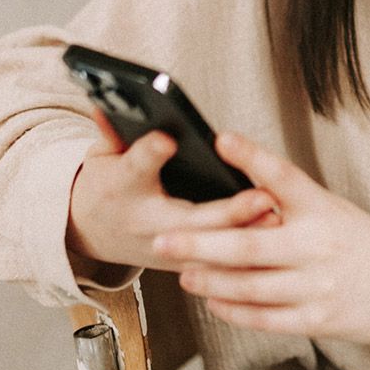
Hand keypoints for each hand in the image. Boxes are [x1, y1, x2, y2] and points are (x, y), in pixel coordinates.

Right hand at [66, 110, 280, 276]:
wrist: (93, 234)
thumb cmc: (107, 186)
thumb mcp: (101, 155)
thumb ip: (112, 132)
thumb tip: (110, 102)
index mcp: (121, 188)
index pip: (136, 167)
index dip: (150, 153)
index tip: (167, 139)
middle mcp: (146, 223)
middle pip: (189, 219)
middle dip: (227, 210)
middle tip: (261, 196)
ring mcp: (165, 250)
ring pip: (209, 249)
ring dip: (244, 235)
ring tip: (276, 219)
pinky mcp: (180, 265)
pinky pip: (216, 266)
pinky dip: (243, 259)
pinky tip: (272, 244)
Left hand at [151, 131, 369, 348]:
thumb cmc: (365, 245)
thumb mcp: (334, 211)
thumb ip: (290, 205)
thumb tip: (237, 191)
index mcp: (324, 210)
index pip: (284, 177)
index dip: (252, 157)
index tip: (222, 138)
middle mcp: (319, 247)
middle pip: (250, 245)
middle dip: (201, 242)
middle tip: (164, 237)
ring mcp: (318, 286)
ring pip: (250, 285)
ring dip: (211, 280)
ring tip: (183, 272)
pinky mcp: (317, 318)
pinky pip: (265, 317)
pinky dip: (234, 310)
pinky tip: (213, 300)